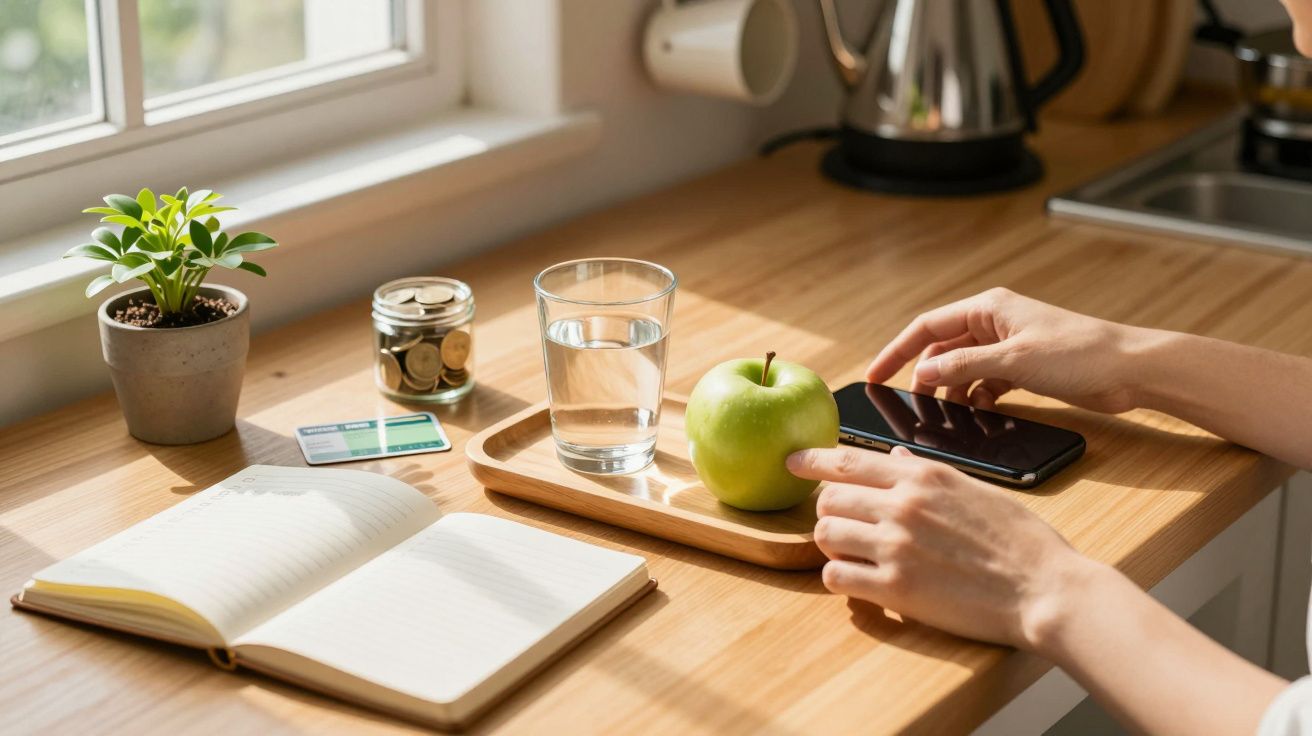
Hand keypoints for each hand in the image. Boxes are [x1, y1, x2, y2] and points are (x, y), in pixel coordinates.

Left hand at [789, 445, 1093, 649]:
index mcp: (923, 477)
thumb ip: (928, 474)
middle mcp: (903, 506)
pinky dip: (839, 578)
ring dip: (831, 544)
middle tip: (840, 523)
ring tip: (850, 553)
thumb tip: (897, 459)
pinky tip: (855, 580)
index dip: (812, 460)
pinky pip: (837, 578)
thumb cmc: (1019, 540)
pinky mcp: (896, 589)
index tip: (792, 461)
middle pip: (828, 498)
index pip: (849, 459)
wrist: (1045, 588)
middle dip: (828, 510)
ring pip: (825, 535)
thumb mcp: (974, 489)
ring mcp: (896, 547)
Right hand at [867, 288, 1141, 412]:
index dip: (896, 350)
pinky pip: (985, 383)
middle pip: (942, 350)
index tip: (875, 374)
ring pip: (963, 370)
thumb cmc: (1080, 353)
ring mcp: (1009, 346)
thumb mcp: (1013, 360)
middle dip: (926, 377)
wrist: (1131, 369)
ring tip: (947, 415)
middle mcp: (994, 323)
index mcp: (988, 309)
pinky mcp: (1023, 368)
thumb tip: (922, 375)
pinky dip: (978, 398)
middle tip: (910, 404)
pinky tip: (981, 414)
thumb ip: (963, 367)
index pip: (927, 327)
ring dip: (954, 392)